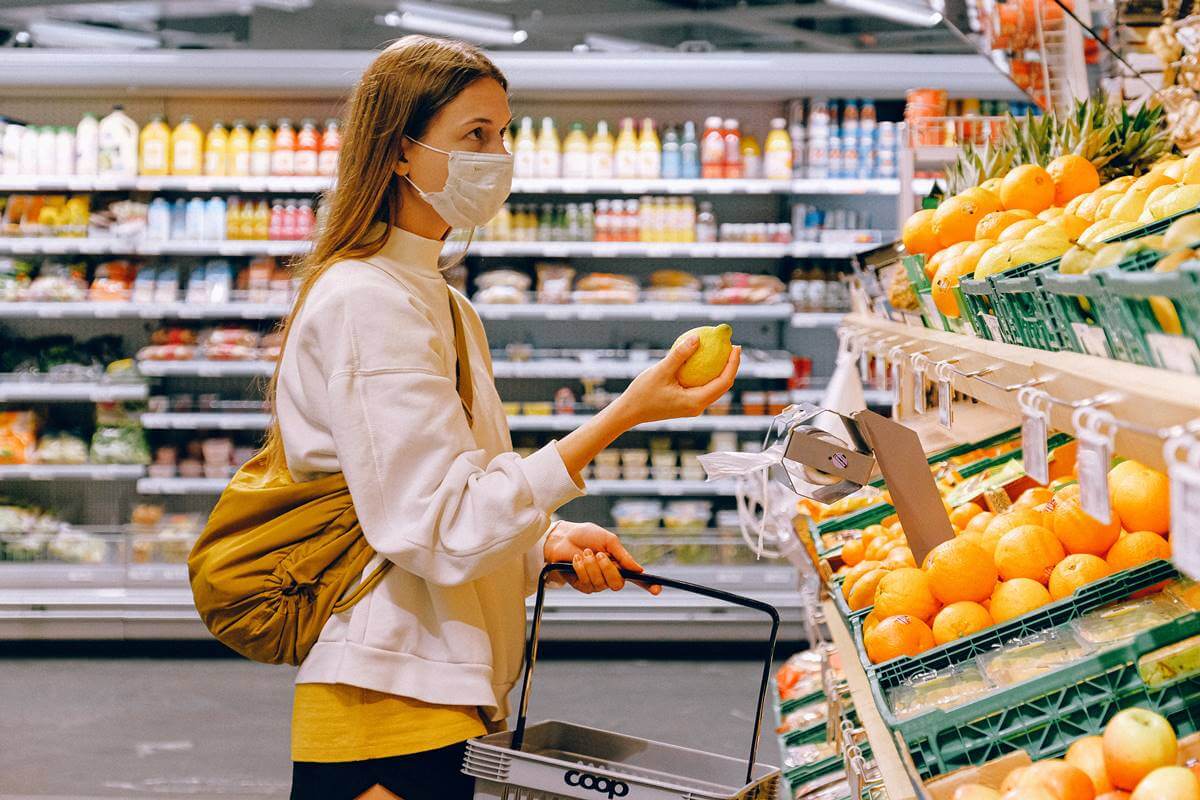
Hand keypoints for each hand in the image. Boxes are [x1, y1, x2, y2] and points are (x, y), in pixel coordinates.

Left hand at [543, 521, 660, 594]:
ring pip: (601, 584)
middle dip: (608, 569)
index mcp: (620, 564)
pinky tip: (577, 559)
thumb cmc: (586, 536)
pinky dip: (582, 569)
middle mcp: (610, 576)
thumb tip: (639, 569)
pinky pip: (587, 583)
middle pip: (618, 584)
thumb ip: (623, 555)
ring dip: (592, 566)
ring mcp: (596, 582)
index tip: (658, 589)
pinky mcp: (582, 585)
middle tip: (599, 555)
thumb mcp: (608, 540)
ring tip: (585, 553)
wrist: (563, 536)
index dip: (649, 585)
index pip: (637, 578)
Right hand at [611, 336, 740, 427]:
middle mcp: (698, 406)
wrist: (629, 412)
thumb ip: (680, 355)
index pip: (723, 382)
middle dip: (730, 366)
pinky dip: (706, 373)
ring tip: (722, 351)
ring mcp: (692, 406)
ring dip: (720, 370)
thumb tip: (698, 337)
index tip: (735, 346)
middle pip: (722, 386)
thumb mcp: (661, 371)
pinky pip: (702, 387)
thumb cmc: (643, 393)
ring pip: (713, 387)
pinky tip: (702, 359)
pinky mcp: (686, 404)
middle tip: (732, 346)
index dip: (733, 364)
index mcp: (696, 401)